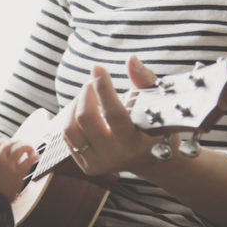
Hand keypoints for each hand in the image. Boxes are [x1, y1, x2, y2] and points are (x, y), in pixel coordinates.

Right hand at [0, 139, 37, 200]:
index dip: (7, 143)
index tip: (11, 145)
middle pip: (10, 144)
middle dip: (18, 143)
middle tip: (22, 145)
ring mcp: (7, 165)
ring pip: (20, 149)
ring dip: (27, 146)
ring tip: (31, 148)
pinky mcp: (17, 174)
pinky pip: (28, 161)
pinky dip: (33, 156)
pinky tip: (36, 155)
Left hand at [63, 54, 159, 176]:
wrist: (155, 162)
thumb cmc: (158, 127)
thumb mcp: (158, 105)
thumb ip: (145, 81)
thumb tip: (131, 60)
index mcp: (135, 142)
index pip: (113, 113)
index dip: (103, 87)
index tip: (98, 68)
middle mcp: (116, 156)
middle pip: (86, 118)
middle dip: (86, 93)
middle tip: (93, 82)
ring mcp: (99, 163)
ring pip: (70, 128)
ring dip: (75, 106)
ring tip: (87, 96)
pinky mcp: (88, 167)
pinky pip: (68, 138)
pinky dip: (72, 119)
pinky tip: (84, 111)